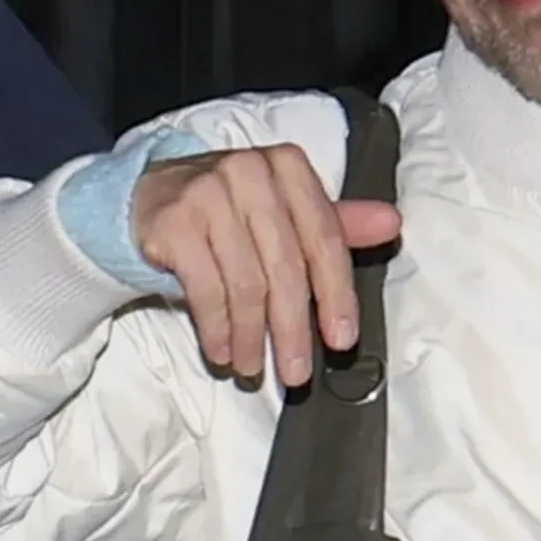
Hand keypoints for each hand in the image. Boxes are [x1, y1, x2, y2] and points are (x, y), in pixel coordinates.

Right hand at [132, 146, 400, 386]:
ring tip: (253, 367)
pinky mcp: (173, 221)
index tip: (343, 341)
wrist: (148, 199)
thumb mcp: (287, 212)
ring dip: (251, 336)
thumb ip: (339, 224)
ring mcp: (207, 193)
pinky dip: (217, 329)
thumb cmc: (231, 211)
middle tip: (296, 373)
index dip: (338, 295)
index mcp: (289, 167)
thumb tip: (392, 224)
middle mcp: (250, 172)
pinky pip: (206, 289)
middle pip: (286, 267)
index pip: (325, 239)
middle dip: (294, 329)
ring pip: (245, 283)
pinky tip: (222, 351)